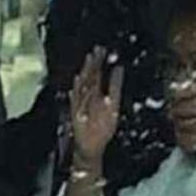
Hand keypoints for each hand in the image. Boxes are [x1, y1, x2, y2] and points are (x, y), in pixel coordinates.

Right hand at [70, 47, 124, 164]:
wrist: (92, 147)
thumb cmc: (102, 128)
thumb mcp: (114, 106)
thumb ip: (115, 87)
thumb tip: (119, 68)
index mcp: (96, 94)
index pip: (97, 74)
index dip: (99, 62)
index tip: (102, 49)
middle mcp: (88, 98)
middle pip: (90, 77)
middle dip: (93, 64)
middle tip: (97, 49)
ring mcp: (81, 105)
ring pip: (83, 86)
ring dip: (86, 74)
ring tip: (89, 61)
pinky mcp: (76, 115)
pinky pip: (76, 102)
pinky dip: (76, 93)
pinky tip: (77, 83)